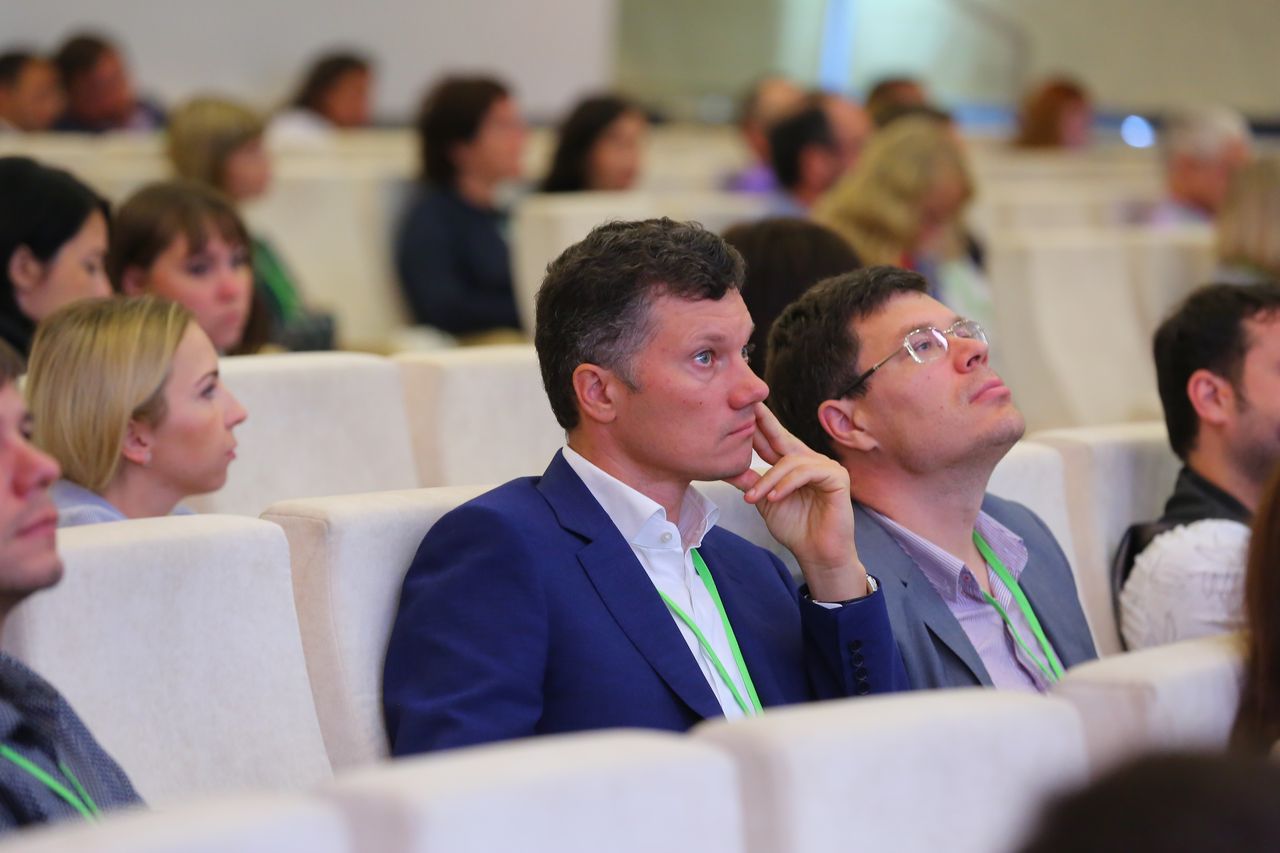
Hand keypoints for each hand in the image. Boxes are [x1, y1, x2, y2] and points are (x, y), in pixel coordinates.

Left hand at [724, 403, 868, 600]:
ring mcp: (825, 466)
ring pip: (790, 461)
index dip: (757, 427)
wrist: (817, 554)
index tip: (738, 410)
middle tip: (747, 409)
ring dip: (768, 480)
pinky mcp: (837, 477)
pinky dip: (787, 484)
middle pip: (783, 438)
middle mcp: (809, 460)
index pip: (772, 441)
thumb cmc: (795, 529)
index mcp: (793, 464)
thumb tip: (727, 465)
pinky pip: (806, 472)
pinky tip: (774, 497)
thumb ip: (751, 482)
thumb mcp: (765, 501)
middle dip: (764, 423)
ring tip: (754, 497)